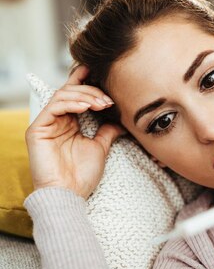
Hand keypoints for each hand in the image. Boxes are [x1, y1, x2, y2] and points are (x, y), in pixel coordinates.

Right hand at [25, 66, 125, 199]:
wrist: (69, 194)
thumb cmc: (82, 175)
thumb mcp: (100, 148)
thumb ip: (106, 132)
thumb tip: (121, 121)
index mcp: (69, 123)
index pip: (76, 96)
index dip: (86, 82)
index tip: (102, 73)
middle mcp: (56, 121)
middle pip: (70, 92)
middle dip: (91, 91)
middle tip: (109, 100)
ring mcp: (46, 124)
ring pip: (62, 96)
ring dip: (84, 96)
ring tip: (102, 104)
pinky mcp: (37, 129)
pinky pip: (53, 107)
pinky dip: (71, 103)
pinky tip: (87, 107)